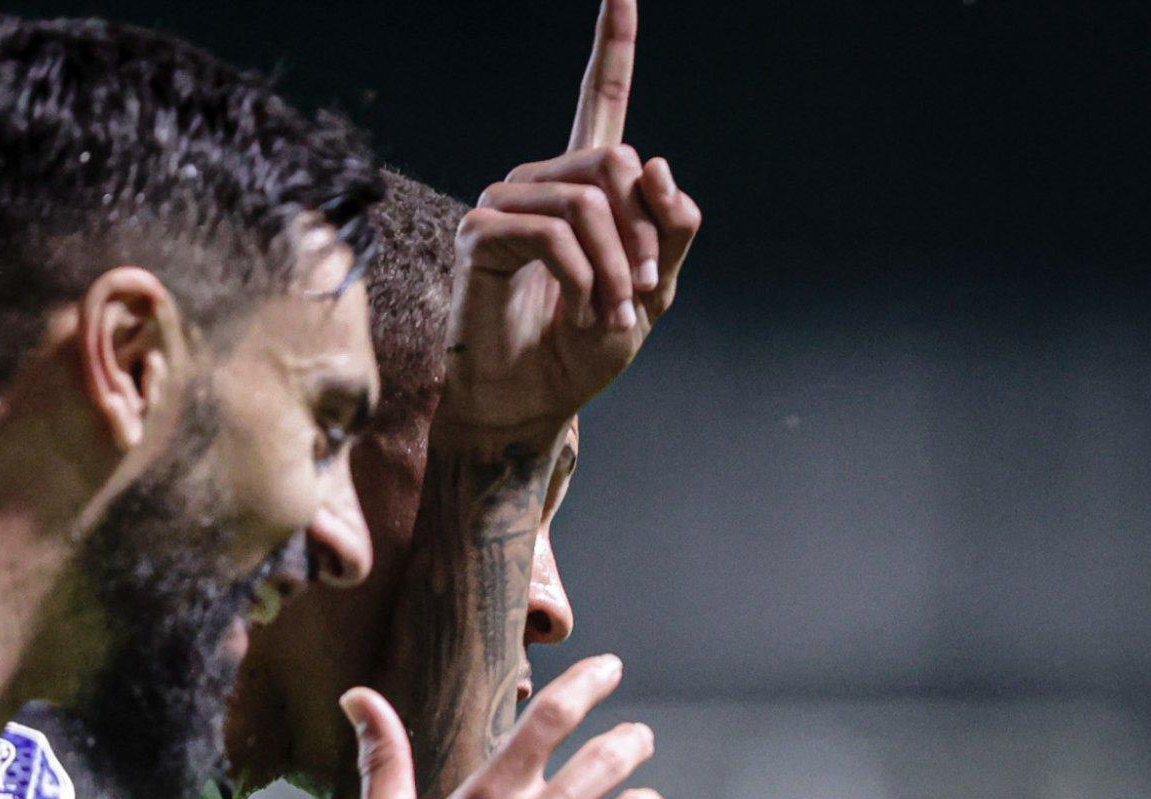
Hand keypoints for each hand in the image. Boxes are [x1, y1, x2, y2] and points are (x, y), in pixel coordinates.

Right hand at [438, 0, 704, 445]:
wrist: (531, 402)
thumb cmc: (584, 348)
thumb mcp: (653, 293)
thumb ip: (671, 232)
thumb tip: (657, 165)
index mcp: (586, 185)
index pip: (602, 100)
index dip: (613, 44)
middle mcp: (543, 180)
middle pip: (616, 160)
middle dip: (645, 234)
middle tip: (641, 294)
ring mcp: (506, 201)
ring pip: (589, 201)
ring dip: (615, 268)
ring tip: (609, 316)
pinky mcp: (479, 232)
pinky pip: (554, 234)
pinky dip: (582, 279)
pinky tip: (581, 312)